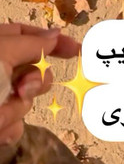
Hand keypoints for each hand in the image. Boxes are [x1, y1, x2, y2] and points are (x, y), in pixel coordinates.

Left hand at [0, 24, 79, 144]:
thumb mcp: (0, 53)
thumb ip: (30, 44)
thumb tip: (53, 34)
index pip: (26, 35)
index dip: (52, 41)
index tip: (76, 50)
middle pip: (31, 70)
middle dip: (33, 82)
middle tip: (22, 88)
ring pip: (24, 100)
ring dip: (15, 109)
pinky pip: (14, 126)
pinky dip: (8, 129)